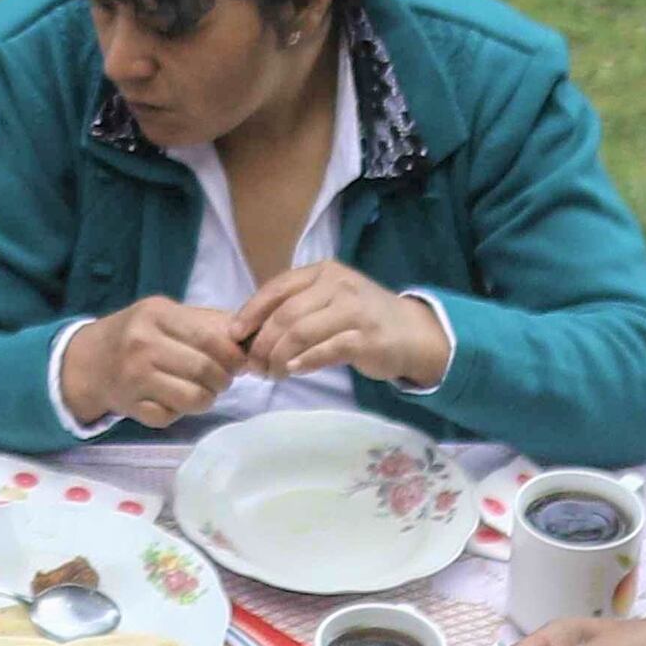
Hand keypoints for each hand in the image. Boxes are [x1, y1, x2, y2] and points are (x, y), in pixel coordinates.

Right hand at [55, 298, 247, 433]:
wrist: (88, 361)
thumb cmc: (138, 334)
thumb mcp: (168, 315)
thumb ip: (208, 323)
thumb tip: (251, 339)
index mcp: (156, 315)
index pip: (212, 338)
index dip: (234, 355)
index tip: (238, 362)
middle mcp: (142, 344)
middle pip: (206, 371)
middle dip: (223, 380)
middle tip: (221, 380)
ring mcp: (134, 378)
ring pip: (193, 399)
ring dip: (206, 399)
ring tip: (201, 391)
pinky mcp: (129, 406)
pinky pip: (170, 417)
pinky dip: (178, 413)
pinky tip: (172, 400)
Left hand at [235, 263, 453, 388]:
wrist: (413, 333)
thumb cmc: (361, 319)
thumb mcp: (328, 301)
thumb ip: (295, 309)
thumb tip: (248, 334)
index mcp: (323, 272)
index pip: (277, 288)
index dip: (250, 312)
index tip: (233, 336)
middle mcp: (338, 285)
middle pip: (285, 315)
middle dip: (262, 344)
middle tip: (254, 367)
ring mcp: (354, 310)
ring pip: (301, 333)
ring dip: (279, 357)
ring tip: (272, 373)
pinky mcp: (367, 337)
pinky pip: (327, 349)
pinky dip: (305, 361)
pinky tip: (293, 370)